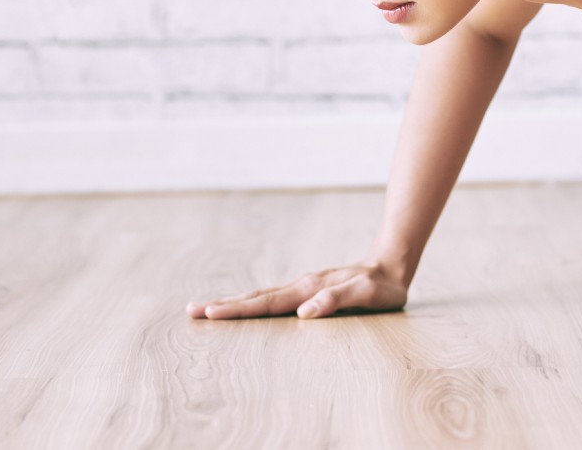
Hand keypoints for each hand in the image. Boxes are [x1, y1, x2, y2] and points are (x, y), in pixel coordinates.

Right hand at [187, 260, 408, 320]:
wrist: (391, 266)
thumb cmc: (381, 286)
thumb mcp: (367, 295)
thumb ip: (337, 301)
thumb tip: (305, 313)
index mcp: (309, 289)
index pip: (266, 303)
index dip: (237, 310)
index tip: (210, 315)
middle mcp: (300, 287)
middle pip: (255, 298)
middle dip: (222, 307)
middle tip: (190, 312)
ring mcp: (302, 288)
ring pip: (261, 297)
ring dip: (233, 304)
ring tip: (206, 310)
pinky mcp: (307, 292)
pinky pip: (272, 299)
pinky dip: (251, 304)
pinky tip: (243, 309)